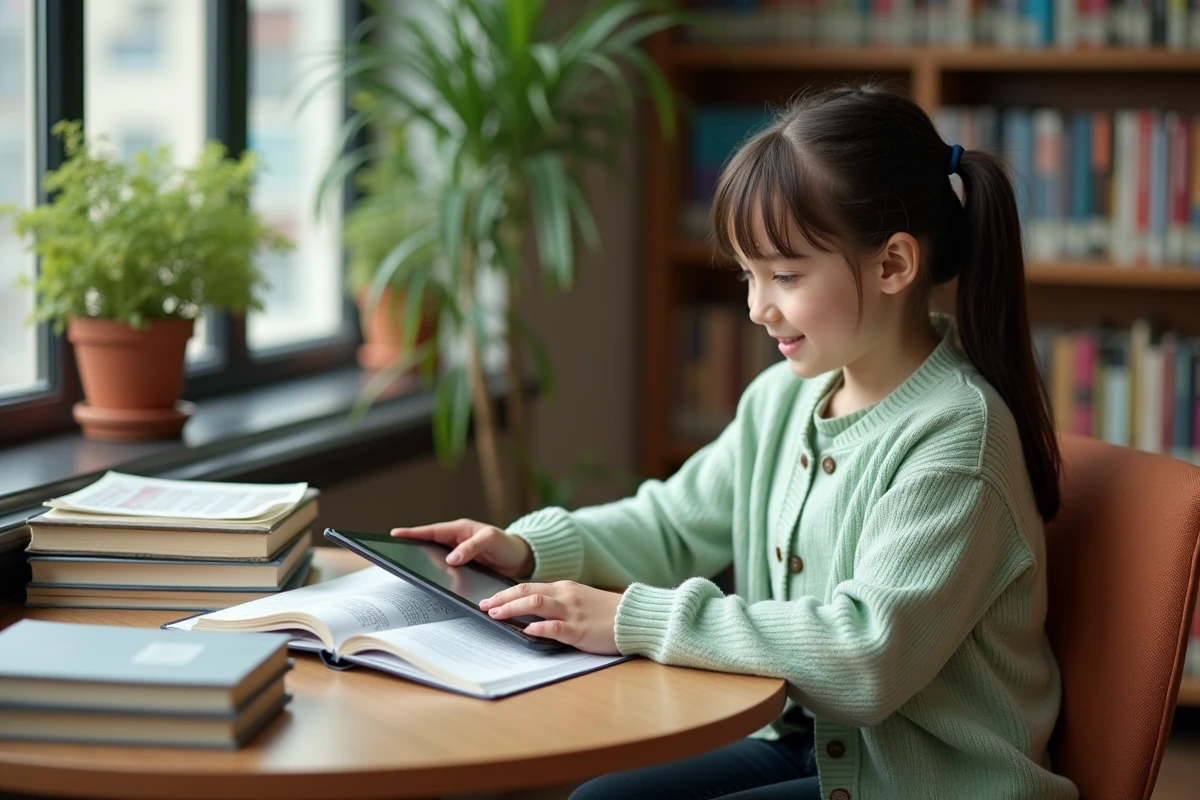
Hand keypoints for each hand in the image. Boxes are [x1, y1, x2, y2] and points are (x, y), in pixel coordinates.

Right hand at [390, 518, 533, 580]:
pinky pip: (446, 573)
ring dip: (423, 564)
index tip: (395, 534)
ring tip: (406, 569)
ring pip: (435, 560)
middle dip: (411, 547)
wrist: (521, 561)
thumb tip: (451, 558)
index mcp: (460, 530)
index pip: (432, 531)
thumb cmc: (507, 545)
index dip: (414, 533)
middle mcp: (456, 542)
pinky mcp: (463, 571)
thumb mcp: (491, 540)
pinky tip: (430, 583)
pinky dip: (437, 576)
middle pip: (429, 545)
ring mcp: (458, 557)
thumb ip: (472, 547)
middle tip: (393, 553)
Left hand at [480, 581, 622, 654]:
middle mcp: (565, 596)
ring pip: (536, 604)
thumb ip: (557, 604)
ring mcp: (572, 612)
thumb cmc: (606, 612)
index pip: (527, 587)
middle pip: (526, 592)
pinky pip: (555, 627)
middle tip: (484, 606)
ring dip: (512, 609)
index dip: (505, 593)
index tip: (488, 600)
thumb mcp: (579, 601)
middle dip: (501, 599)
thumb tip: (531, 614)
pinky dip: (537, 628)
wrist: (634, 617)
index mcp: (564, 588)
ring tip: (496, 615)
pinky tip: (526, 631)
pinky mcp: (580, 630)